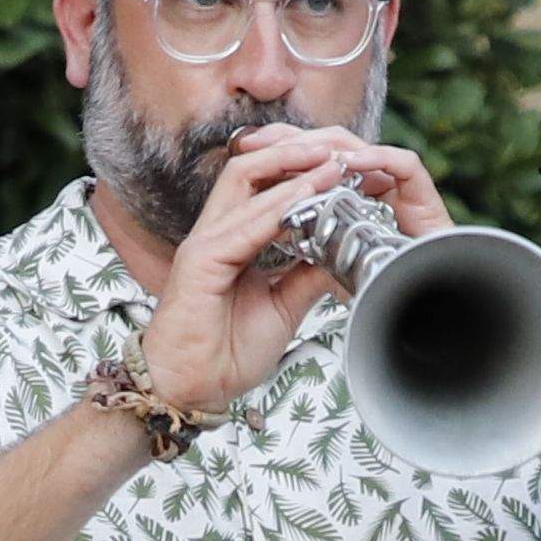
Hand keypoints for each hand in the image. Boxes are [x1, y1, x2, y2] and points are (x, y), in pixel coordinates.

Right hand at [125, 125, 418, 421]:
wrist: (190, 389)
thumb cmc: (226, 353)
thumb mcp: (283, 307)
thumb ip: (308, 275)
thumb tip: (343, 252)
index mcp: (231, 238)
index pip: (263, 184)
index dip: (304, 170)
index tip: (349, 169)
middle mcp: (214, 231)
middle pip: (250, 167)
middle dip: (296, 152)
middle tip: (343, 150)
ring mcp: (204, 242)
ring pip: (245, 181)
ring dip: (292, 168)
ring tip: (333, 161)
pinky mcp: (200, 261)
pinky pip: (244, 224)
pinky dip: (280, 206)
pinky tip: (311, 196)